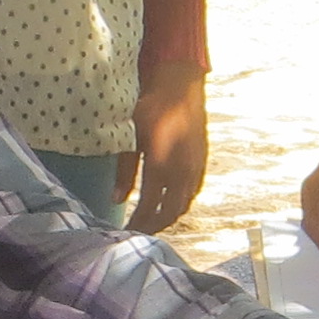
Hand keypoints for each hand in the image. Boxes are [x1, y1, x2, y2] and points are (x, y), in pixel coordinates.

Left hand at [129, 63, 209, 233]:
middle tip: (138, 231)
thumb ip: (124, 171)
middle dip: (153, 226)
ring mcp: (196, 167)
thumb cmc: (150, 107)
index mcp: (162, 167)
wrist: (180, 86)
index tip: (126, 231)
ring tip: (152, 220)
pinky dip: (181, 202)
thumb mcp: (130, 137)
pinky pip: (193, 191)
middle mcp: (182, 172)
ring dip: (168, 216)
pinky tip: (170, 201)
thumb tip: (116, 199)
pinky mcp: (203, 161)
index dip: (137, 223)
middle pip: (169, 213)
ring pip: (184, 204)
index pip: (149, 208)